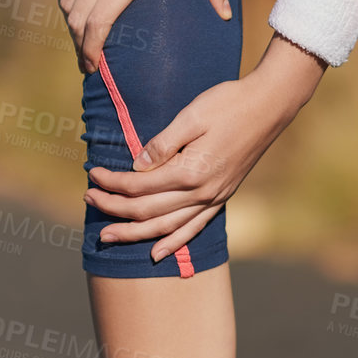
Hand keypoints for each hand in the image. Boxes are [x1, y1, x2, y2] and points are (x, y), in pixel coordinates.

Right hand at [57, 0, 230, 73]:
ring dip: (71, 25)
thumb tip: (225, 14)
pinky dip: (66, 1)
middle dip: (79, 45)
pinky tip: (76, 10)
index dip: (90, 51)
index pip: (97, 24)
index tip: (92, 66)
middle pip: (76, 20)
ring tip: (82, 38)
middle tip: (88, 61)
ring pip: (66, 3)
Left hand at [84, 36, 325, 260]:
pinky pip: (194, 228)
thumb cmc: (229, 103)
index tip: (92, 174)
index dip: (112, 183)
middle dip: (114, 208)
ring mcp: (213, 198)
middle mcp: (201, 192)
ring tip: (108, 236)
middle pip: (147, 210)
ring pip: (166, 227)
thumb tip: (136, 165)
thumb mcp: (192, 115)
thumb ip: (162, 144)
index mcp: (190, 171)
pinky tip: (156, 254)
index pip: (139, 185)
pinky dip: (174, 243)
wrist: (269, 106)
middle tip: (87, 201)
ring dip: (134, 233)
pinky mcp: (221, 198)